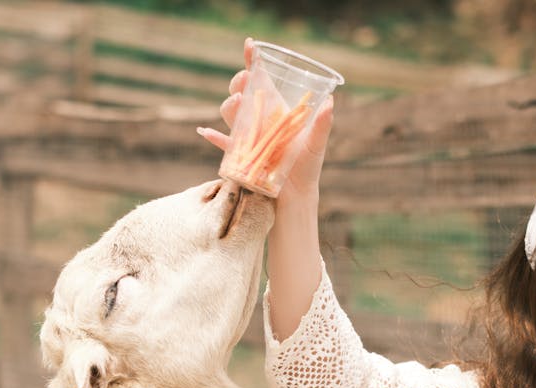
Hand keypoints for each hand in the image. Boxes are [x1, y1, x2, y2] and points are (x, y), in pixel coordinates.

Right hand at [196, 38, 333, 213]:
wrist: (296, 195)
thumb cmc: (307, 167)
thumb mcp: (316, 144)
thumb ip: (322, 125)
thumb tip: (330, 103)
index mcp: (275, 110)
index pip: (262, 79)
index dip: (254, 61)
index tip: (250, 45)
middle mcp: (259, 119)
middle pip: (242, 91)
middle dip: (239, 81)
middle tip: (246, 81)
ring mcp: (247, 135)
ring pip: (230, 112)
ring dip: (231, 105)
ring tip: (239, 102)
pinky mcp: (239, 154)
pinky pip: (222, 143)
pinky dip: (213, 137)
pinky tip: (205, 131)